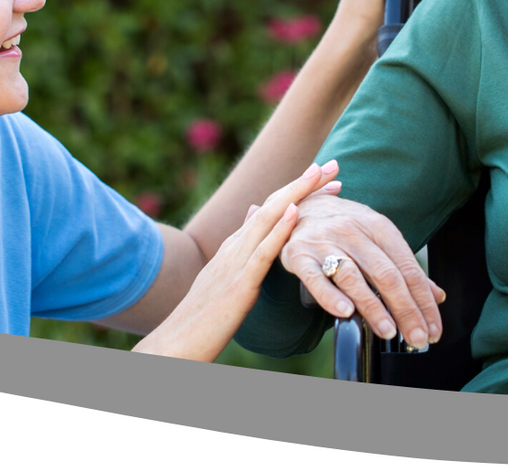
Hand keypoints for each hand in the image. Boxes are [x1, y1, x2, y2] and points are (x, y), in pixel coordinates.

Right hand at [133, 162, 337, 361]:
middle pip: (272, 206)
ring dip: (295, 194)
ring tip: (318, 175)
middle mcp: (234, 247)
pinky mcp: (238, 285)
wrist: (177, 343)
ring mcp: (235, 263)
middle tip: (331, 165)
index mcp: (234, 247)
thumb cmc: (204, 319)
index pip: (270, 210)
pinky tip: (295, 213)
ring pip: (267, 219)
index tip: (323, 179)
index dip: (297, 192)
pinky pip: (261, 253)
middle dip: (303, 183)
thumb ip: (241, 248)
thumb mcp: (225, 277)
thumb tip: (253, 213)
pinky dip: (279, 230)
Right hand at [280, 193, 444, 348]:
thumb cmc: (346, 227)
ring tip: (389, 331)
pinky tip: (345, 313)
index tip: (432, 329)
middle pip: (385, 275)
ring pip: (353, 278)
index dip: (423, 302)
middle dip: (405, 310)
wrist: (302, 205)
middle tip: (416, 338)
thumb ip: (405, 268)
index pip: (408, 269)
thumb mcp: (378, 238)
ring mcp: (325, 242)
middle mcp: (353, 232)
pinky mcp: (299, 255)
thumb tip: (436, 296)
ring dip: (373, 308)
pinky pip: (316, 278)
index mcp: (379, 227)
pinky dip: (331, 297)